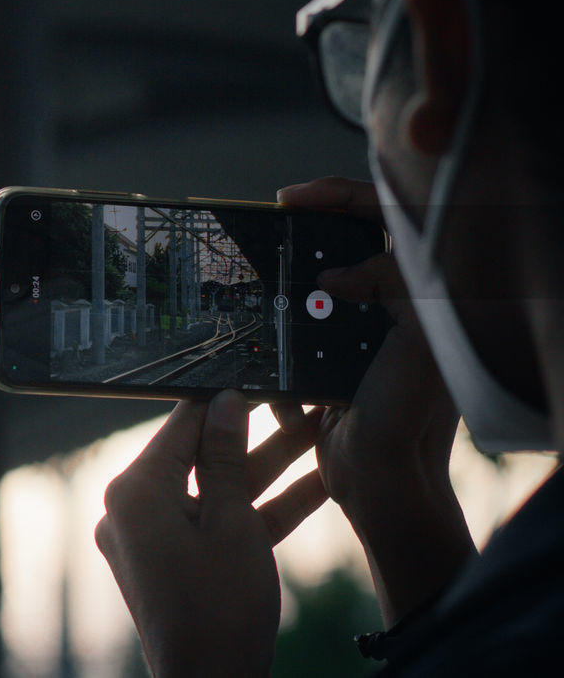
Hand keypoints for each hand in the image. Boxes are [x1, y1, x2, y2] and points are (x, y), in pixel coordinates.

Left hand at [95, 390, 326, 677]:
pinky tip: (316, 484)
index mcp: (135, 491)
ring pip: (216, 489)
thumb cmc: (220, 608)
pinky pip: (216, 522)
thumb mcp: (235, 521)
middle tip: (297, 403)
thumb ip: (229, 457)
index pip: (181, 425)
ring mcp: (151, 537)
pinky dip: (256, 509)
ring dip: (266, 468)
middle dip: (255, 434)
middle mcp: (131, 509)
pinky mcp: (173, 561)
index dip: (225, 398)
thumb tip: (226, 401)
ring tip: (319, 434)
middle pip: (200, 456)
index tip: (258, 374)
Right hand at [274, 176, 474, 623]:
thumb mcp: (414, 343)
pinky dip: (279, 336)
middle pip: (346, 245)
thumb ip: (393, 287)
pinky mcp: (332, 361)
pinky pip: (297, 331)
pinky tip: (266, 344)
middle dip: (306, 235)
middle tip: (272, 223)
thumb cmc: (407, 420)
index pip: (386, 220)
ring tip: (258, 282)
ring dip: (286, 287)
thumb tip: (340, 272)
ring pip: (315, 286)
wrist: (381, 485)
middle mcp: (396, 308)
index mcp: (424, 297)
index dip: (340, 197)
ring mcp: (361, 334)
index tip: (293, 199)